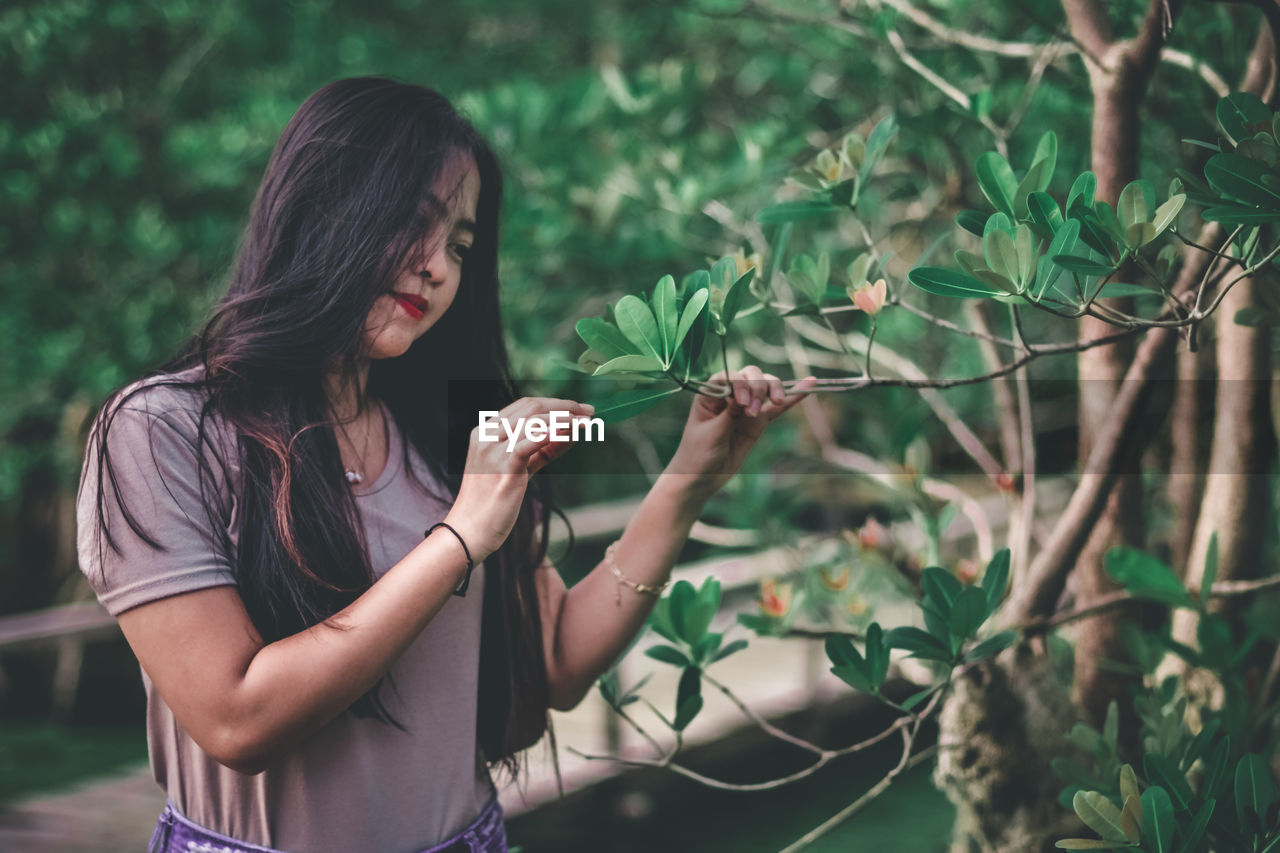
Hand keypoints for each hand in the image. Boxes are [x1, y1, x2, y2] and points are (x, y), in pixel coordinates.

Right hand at [445, 397, 593, 559]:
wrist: (470, 531)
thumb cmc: (493, 503)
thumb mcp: (520, 469)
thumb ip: (542, 450)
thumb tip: (571, 433)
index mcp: (485, 431)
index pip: (524, 405)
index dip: (555, 404)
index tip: (579, 409)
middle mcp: (486, 434)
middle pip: (531, 406)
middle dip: (564, 405)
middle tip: (589, 411)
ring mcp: (493, 448)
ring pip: (534, 418)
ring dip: (566, 417)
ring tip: (587, 421)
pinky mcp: (504, 465)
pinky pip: (533, 439)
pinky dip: (556, 431)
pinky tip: (574, 431)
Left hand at [665, 367, 814, 500]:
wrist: (701, 479)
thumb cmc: (697, 455)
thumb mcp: (711, 435)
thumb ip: (729, 415)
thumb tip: (745, 396)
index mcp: (710, 394)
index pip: (729, 377)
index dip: (740, 384)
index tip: (743, 404)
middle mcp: (729, 396)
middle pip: (750, 377)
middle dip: (758, 387)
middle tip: (753, 411)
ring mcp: (746, 408)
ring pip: (765, 388)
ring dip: (774, 390)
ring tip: (777, 402)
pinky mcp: (758, 422)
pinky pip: (777, 408)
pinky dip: (792, 398)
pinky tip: (808, 386)